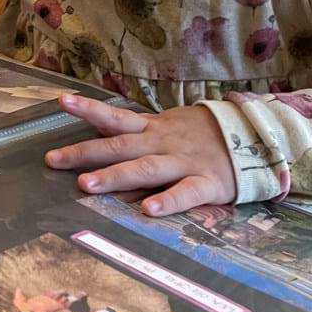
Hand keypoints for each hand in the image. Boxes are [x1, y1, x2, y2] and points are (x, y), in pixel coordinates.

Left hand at [45, 95, 235, 215]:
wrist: (258, 138)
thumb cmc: (203, 135)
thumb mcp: (168, 125)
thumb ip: (136, 130)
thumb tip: (98, 124)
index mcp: (154, 129)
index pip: (116, 117)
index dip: (89, 109)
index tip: (61, 101)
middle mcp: (164, 143)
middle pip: (119, 146)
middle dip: (85, 153)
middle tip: (53, 161)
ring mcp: (185, 162)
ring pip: (145, 169)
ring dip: (115, 176)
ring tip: (86, 185)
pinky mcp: (208, 183)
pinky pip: (186, 193)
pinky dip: (168, 201)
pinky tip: (149, 209)